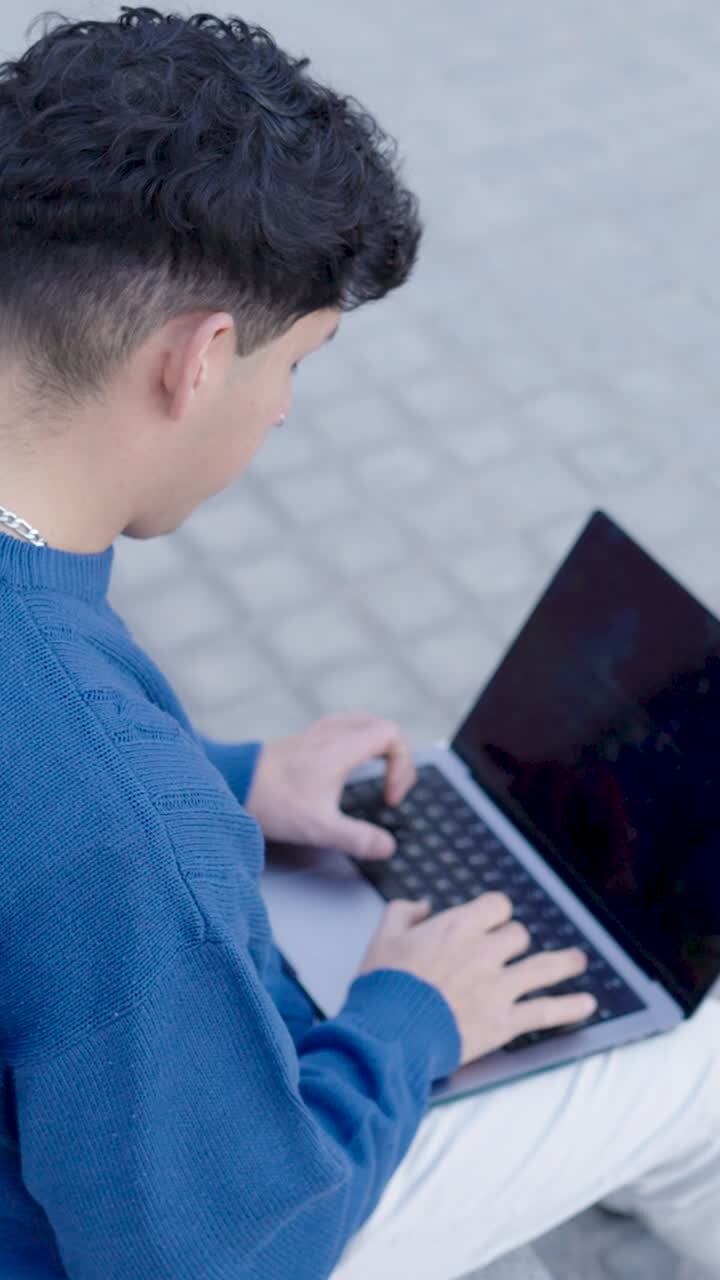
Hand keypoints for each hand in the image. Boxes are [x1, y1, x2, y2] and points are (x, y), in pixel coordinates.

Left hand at [245, 712, 416, 858]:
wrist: (230, 783)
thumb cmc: (272, 801)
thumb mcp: (320, 827)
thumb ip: (358, 838)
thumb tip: (387, 846)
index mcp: (343, 747)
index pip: (392, 736)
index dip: (402, 767)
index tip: (389, 798)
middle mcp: (331, 734)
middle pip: (380, 725)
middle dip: (395, 754)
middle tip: (389, 784)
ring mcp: (314, 734)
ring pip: (359, 723)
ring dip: (374, 744)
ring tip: (375, 771)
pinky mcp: (300, 741)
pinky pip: (338, 728)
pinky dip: (352, 742)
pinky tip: (342, 766)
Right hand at [356, 894, 596, 1065]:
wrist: (390, 1033)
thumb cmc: (384, 987)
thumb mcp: (382, 937)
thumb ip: (404, 913)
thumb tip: (424, 907)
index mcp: (457, 927)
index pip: (496, 906)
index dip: (494, 913)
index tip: (490, 921)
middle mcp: (484, 952)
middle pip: (517, 936)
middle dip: (513, 942)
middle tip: (507, 953)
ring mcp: (499, 987)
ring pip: (542, 968)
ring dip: (564, 963)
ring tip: (578, 961)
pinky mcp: (504, 1021)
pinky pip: (545, 1011)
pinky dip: (569, 1008)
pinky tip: (586, 1005)